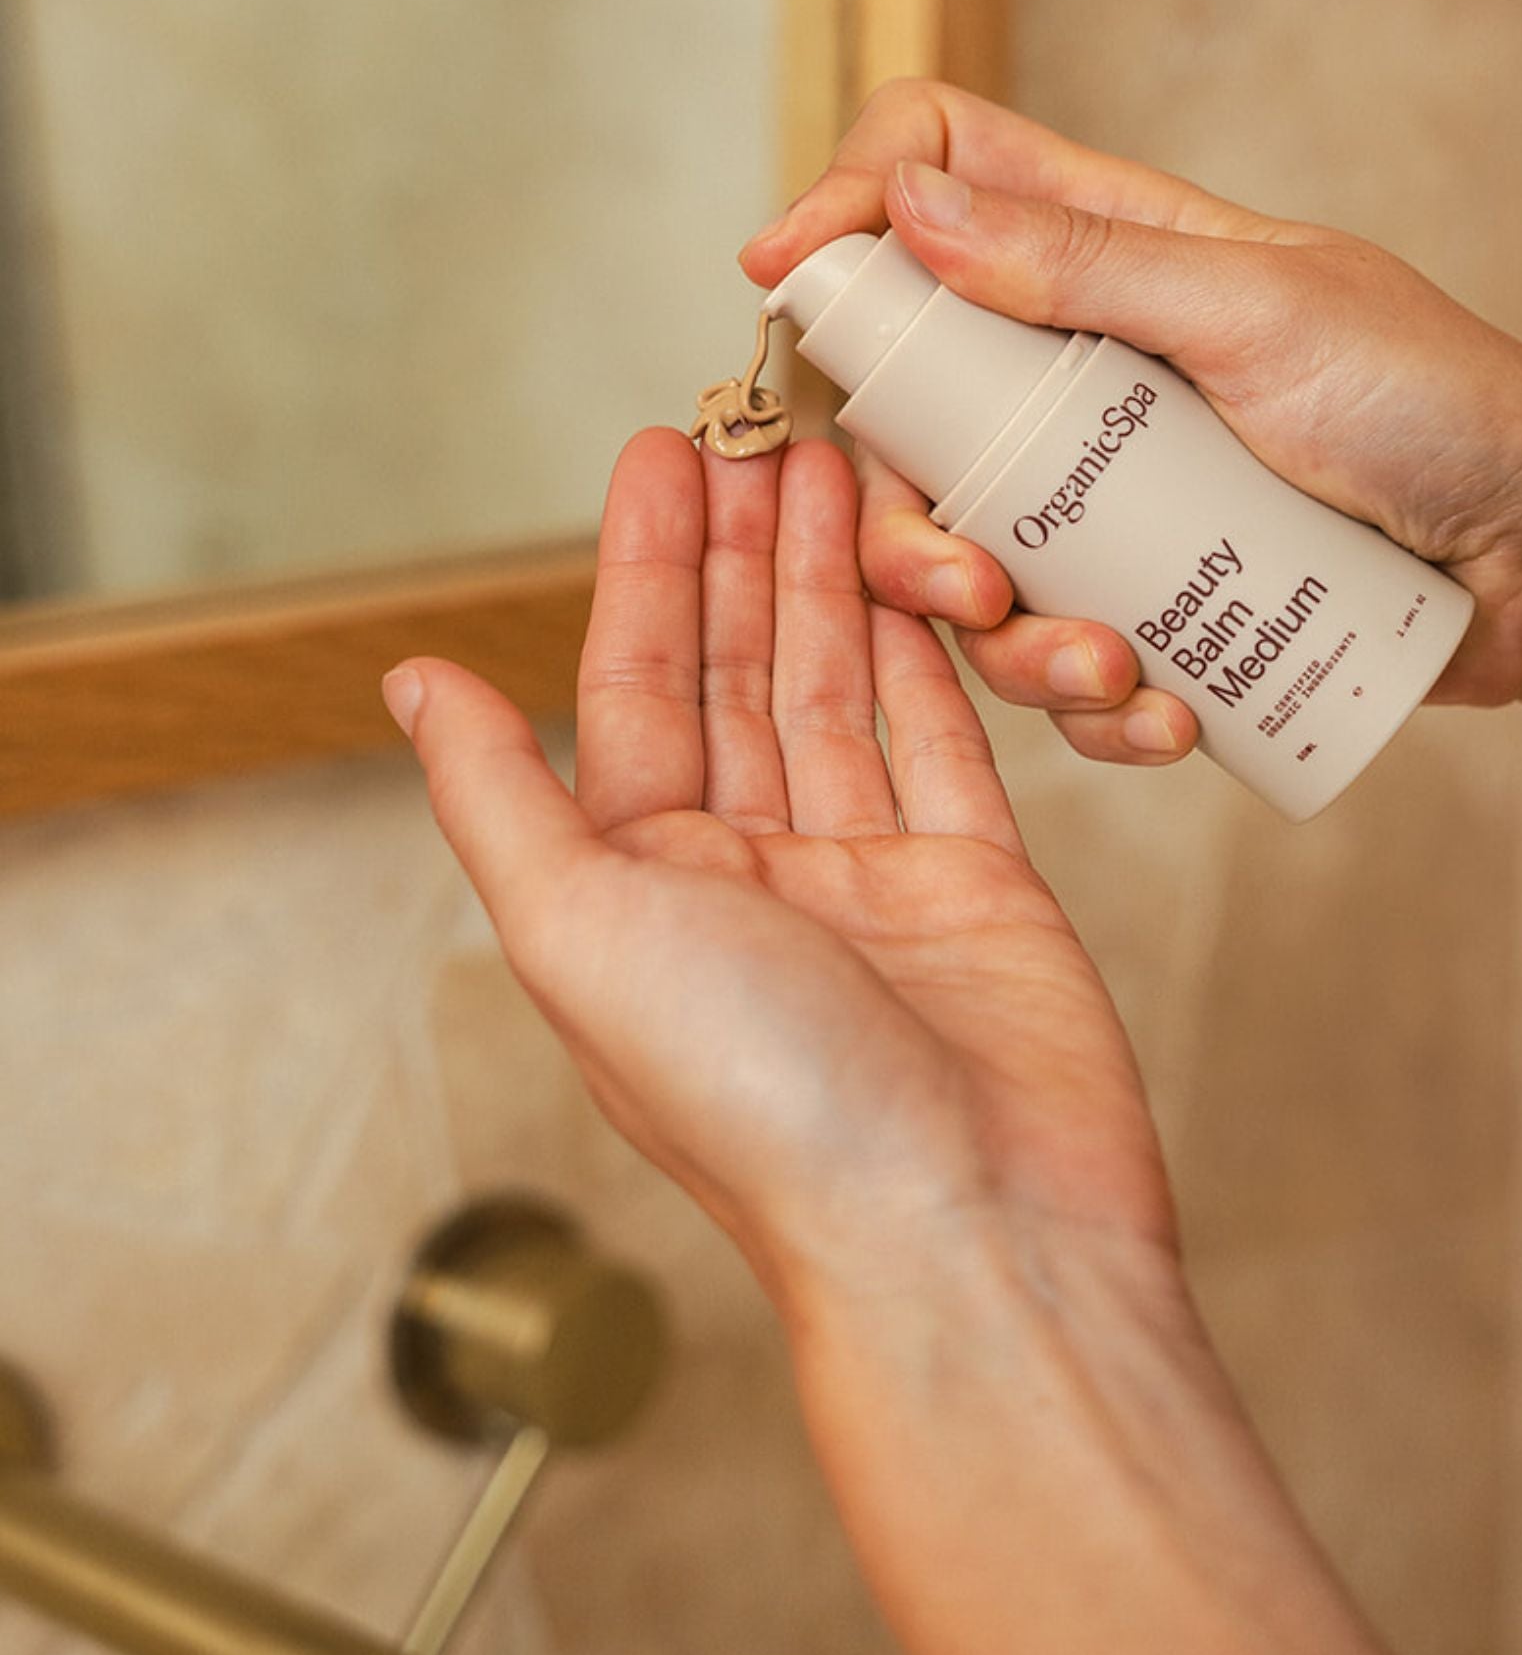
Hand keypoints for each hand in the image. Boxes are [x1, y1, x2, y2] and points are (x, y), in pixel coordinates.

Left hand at [388, 426, 1391, 1654]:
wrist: (972, 1234)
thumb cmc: (766, 1106)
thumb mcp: (584, 930)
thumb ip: (500, 795)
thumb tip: (411, 685)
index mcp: (641, 889)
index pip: (636, 686)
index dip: (646, 564)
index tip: (664, 448)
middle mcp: (747, 877)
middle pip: (740, 672)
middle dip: (741, 545)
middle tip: (758, 420)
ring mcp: (867, 877)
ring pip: (839, 688)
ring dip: (830, 578)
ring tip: (835, 463)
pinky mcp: (977, 883)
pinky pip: (942, 740)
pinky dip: (926, 654)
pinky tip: (913, 573)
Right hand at [740, 80, 1521, 754]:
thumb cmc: (1439, 405)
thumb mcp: (1263, 313)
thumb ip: (1086, 264)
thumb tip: (910, 200)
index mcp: (1108, 248)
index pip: (932, 176)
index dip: (845, 208)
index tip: (783, 280)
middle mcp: (1083, 362)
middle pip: (909, 410)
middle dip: (908, 516)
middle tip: (968, 582)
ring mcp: (1109, 483)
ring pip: (969, 553)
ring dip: (1009, 639)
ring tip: (1109, 675)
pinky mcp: (1147, 592)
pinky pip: (1055, 653)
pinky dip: (1091, 705)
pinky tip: (1167, 717)